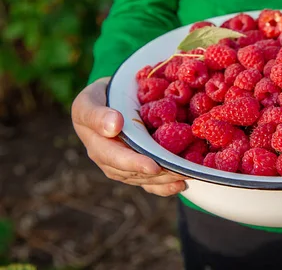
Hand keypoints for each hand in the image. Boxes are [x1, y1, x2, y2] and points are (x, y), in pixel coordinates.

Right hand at [71, 77, 187, 195]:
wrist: (107, 100)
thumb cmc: (99, 99)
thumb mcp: (90, 101)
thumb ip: (97, 114)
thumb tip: (114, 125)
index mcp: (97, 145)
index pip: (116, 157)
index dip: (135, 163)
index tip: (153, 167)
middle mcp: (109, 161)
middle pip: (134, 173)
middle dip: (158, 174)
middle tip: (181, 173)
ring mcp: (123, 166)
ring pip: (144, 179)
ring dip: (166, 180)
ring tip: (186, 176)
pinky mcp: (136, 167)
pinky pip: (149, 182)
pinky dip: (164, 186)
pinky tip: (180, 185)